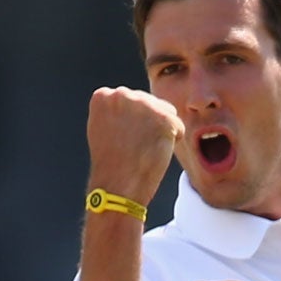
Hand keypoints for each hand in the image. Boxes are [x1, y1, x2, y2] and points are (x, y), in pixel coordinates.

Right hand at [86, 86, 183, 204]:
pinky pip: (178, 127)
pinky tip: (156, 153)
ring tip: (145, 150)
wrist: (118, 187)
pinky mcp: (163, 119)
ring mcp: (143, 105)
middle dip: (150, 125)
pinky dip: (172, 143)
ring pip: (166, 113)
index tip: (124, 140)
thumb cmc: (111, 164)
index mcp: (104, 96)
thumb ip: (114, 111)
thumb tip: (130, 100)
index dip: (134, 124)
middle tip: (137, 148)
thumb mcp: (102, 128)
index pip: (131, 101)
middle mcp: (122, 94)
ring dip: (162, 132)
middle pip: (150, 103)